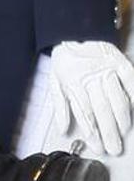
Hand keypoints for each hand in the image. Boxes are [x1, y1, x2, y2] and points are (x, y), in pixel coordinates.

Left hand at [50, 40, 133, 154]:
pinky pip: (131, 84)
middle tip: (115, 148)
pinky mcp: (122, 64)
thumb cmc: (65, 61)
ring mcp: (108, 71)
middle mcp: (91, 79)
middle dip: (109, 132)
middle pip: (102, 110)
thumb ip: (60, 107)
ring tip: (125, 133)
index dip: (92, 133)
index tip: (98, 147)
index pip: (85, 114)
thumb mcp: (55, 81)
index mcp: (73, 84)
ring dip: (122, 119)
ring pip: (118, 100)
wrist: (76, 32)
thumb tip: (63, 130)